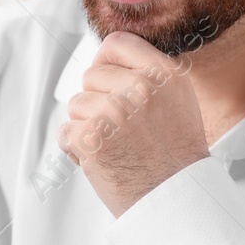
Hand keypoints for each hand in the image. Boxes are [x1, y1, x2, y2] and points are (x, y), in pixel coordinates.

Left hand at [58, 31, 210, 216]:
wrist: (175, 201)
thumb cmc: (175, 158)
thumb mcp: (178, 102)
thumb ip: (148, 77)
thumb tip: (107, 61)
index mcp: (164, 74)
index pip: (117, 43)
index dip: (104, 61)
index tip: (105, 81)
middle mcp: (141, 88)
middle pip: (91, 76)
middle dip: (96, 101)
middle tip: (119, 130)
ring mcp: (114, 112)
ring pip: (76, 104)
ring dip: (86, 127)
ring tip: (114, 148)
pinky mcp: (91, 138)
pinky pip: (65, 132)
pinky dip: (75, 150)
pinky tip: (101, 161)